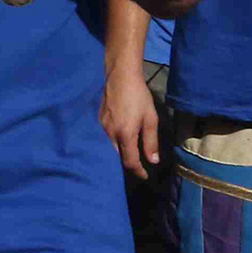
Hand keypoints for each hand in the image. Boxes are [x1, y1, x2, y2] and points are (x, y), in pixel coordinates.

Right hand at [100, 65, 161, 179]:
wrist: (120, 76)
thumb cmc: (139, 97)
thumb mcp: (150, 119)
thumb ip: (151, 142)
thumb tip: (153, 161)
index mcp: (125, 135)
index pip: (130, 162)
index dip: (138, 171)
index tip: (145, 176)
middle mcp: (110, 134)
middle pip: (118, 157)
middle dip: (128, 164)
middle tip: (139, 166)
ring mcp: (102, 127)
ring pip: (111, 148)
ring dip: (120, 154)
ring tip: (130, 154)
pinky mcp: (99, 120)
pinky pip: (106, 138)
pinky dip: (114, 144)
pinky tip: (121, 140)